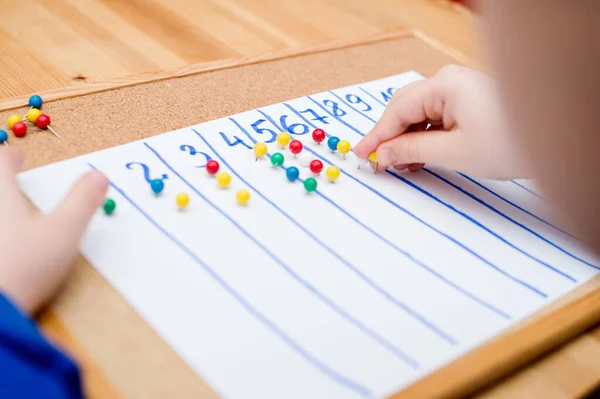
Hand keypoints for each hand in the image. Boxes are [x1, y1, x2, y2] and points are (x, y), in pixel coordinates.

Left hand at [0, 147, 107, 313]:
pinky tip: (5, 250)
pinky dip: (0, 238)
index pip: (1, 163)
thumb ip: (81, 202)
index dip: (11, 158)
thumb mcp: (62, 233)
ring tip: (9, 217)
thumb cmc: (23, 267)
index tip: (17, 157)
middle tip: (8, 181)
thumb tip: (99, 174)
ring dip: (0, 211)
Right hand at [353, 65, 530, 178]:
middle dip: (390, 136)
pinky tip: (419, 157)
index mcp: (444, 85)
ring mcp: (458, 90)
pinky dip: (424, 137)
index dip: (377, 135)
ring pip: (419, 115)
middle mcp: (449, 81)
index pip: (398, 110)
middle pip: (405, 108)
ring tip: (399, 165)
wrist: (553, 140)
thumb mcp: (453, 151)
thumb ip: (411, 151)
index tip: (360, 154)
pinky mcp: (466, 101)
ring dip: (407, 139)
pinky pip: (434, 118)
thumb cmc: (508, 143)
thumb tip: (383, 154)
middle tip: (376, 162)